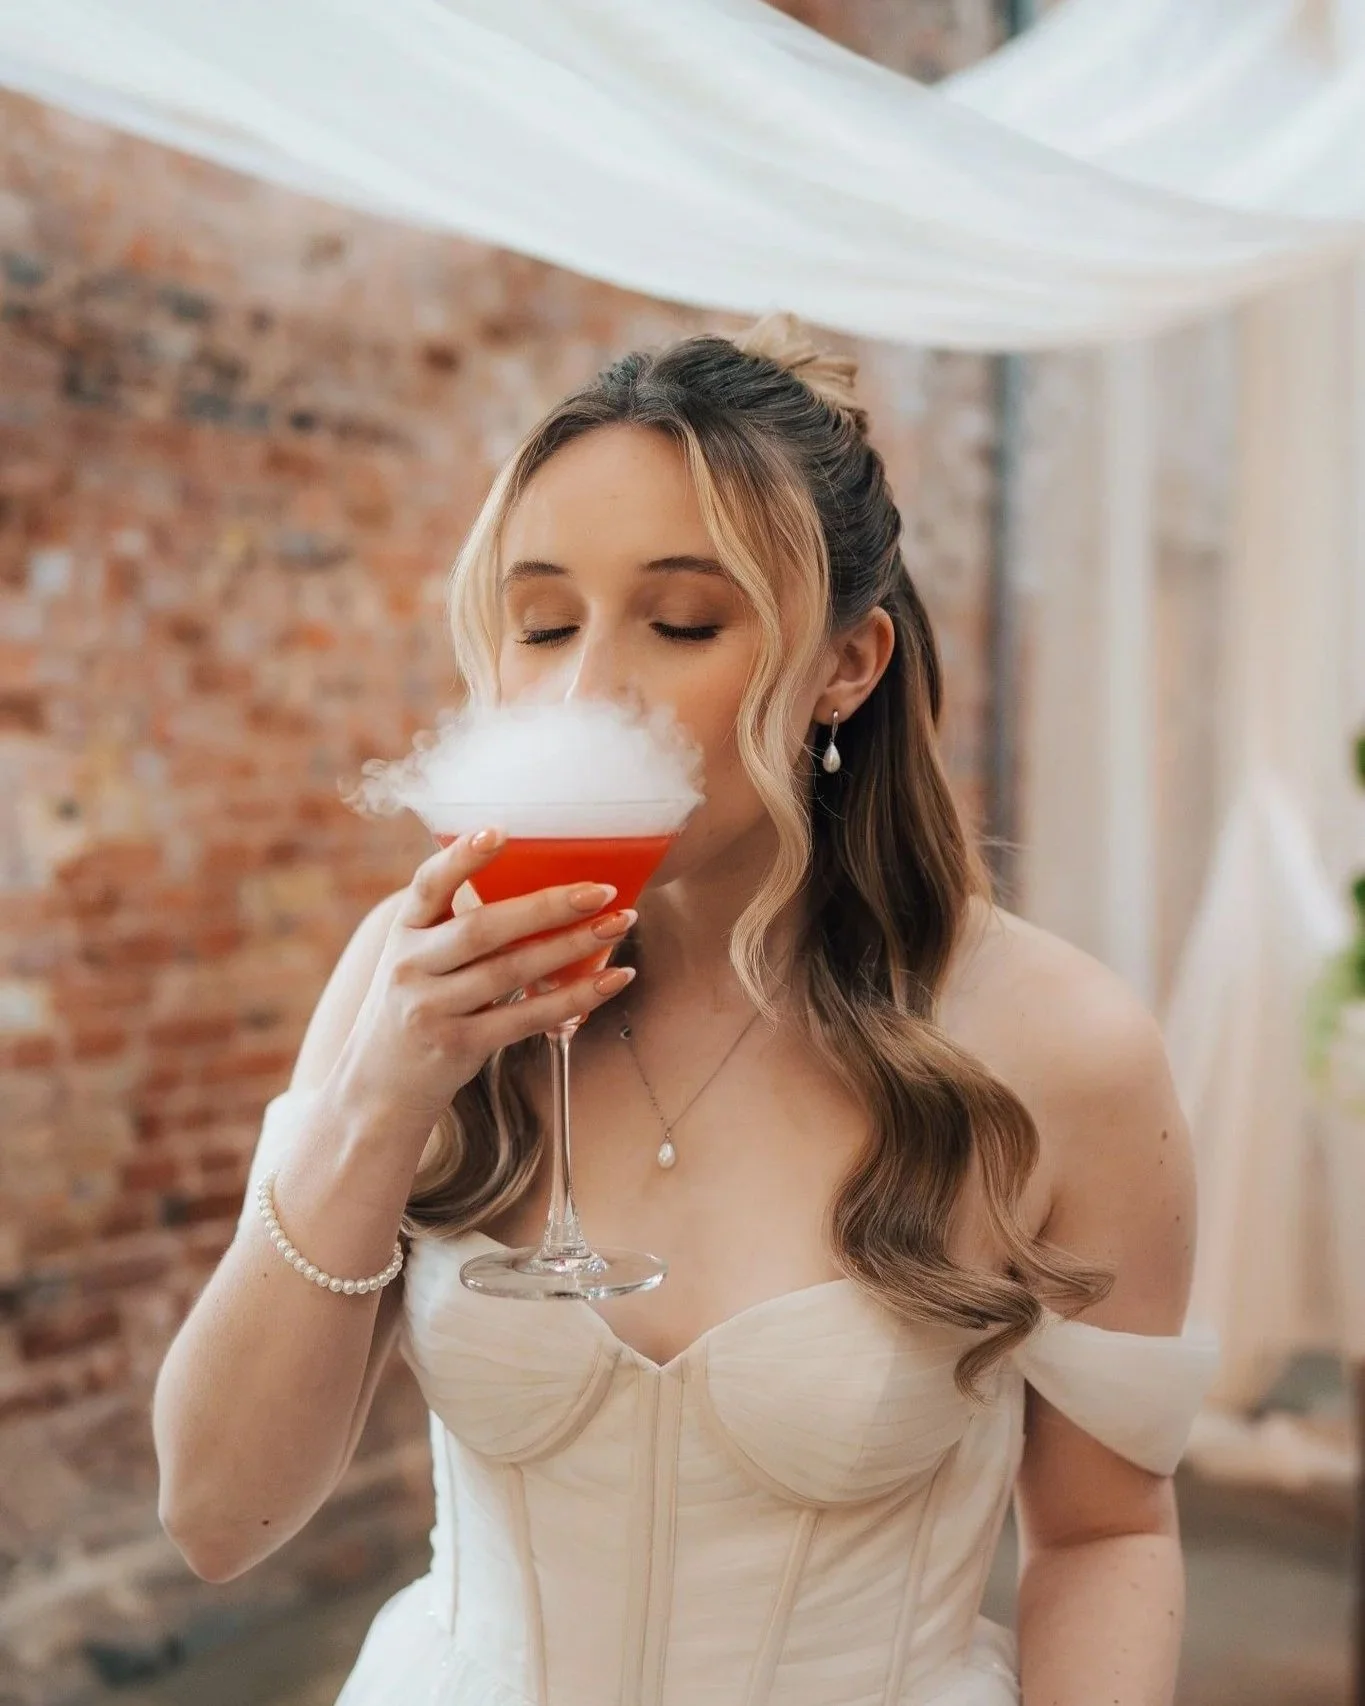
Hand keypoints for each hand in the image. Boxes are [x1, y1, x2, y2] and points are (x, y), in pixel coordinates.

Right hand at [330, 829, 633, 1129]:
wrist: (376, 1089)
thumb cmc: (416, 1008)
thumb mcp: (417, 960)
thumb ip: (458, 928)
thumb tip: (542, 890)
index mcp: (403, 933)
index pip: (427, 885)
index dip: (462, 857)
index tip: (501, 830)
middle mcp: (410, 966)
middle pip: (484, 928)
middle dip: (547, 906)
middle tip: (600, 890)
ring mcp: (431, 1009)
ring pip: (512, 970)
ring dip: (573, 946)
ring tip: (620, 924)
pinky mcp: (458, 1046)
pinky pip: (527, 1017)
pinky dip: (575, 997)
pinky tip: (612, 978)